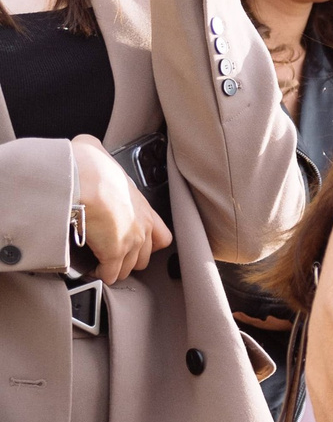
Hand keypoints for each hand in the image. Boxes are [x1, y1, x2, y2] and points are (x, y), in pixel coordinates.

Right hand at [69, 135, 169, 282]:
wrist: (82, 178)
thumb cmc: (89, 165)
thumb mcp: (99, 153)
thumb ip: (99, 154)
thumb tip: (87, 146)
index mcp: (143, 206)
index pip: (161, 235)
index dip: (149, 243)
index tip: (136, 245)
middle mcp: (142, 226)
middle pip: (144, 256)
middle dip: (130, 258)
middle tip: (114, 257)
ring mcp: (130, 241)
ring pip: (128, 267)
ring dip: (115, 267)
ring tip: (101, 265)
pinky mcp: (113, 253)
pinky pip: (110, 273)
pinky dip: (101, 274)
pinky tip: (91, 270)